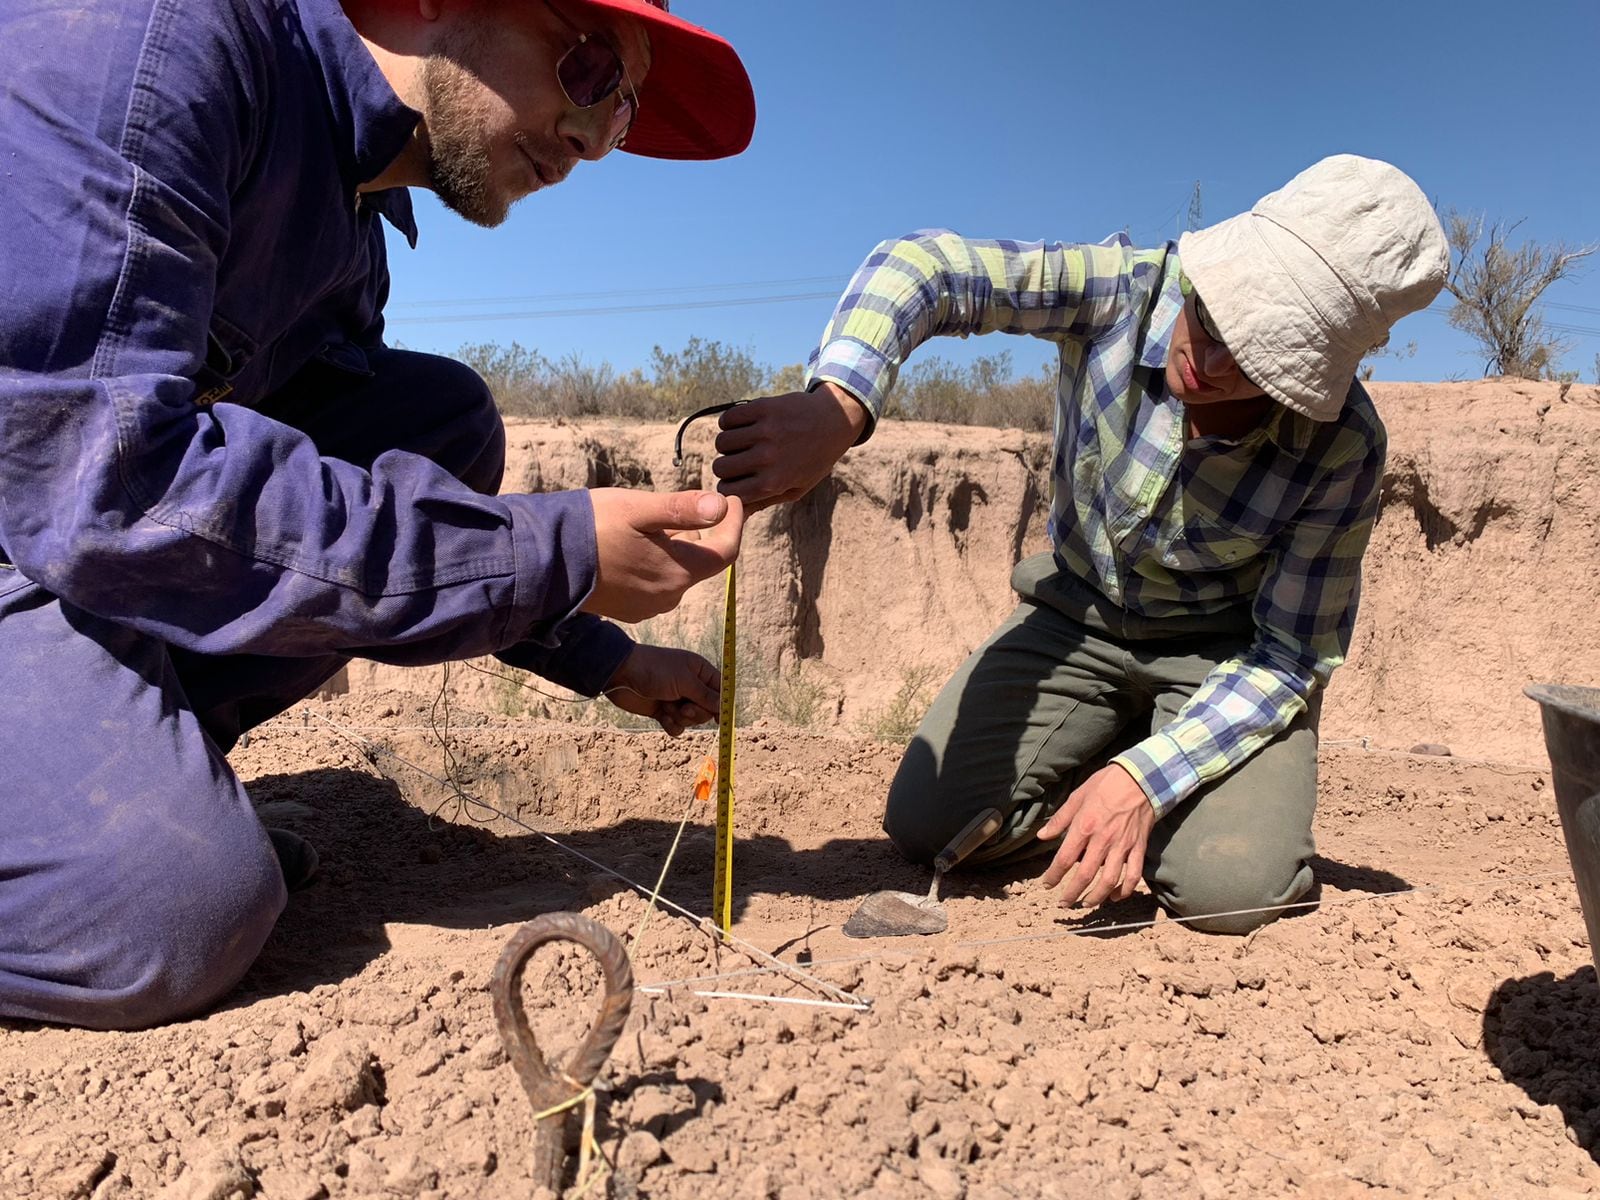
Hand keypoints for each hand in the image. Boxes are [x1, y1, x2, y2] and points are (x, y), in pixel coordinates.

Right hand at [583, 489, 744, 622]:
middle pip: (701, 561)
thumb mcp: (638, 510)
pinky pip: (655, 582)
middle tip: (690, 502)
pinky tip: (633, 543)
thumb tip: (721, 507)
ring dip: (675, 546)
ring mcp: (648, 606)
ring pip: (677, 571)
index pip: (726, 551)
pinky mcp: (629, 608)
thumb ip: (682, 510)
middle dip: (702, 532)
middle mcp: (669, 596)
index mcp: (678, 572)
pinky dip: (656, 561)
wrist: (542, 561)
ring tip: (652, 520)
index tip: (731, 499)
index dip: (734, 523)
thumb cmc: (591, 528)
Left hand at [605, 644, 720, 736]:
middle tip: (684, 708)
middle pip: (707, 709)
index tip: (720, 718)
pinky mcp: (664, 711)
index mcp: (700, 671)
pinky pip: (677, 727)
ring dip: (680, 717)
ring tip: (666, 706)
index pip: (720, 690)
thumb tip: (723, 706)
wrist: (622, 673)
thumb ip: (705, 695)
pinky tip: (661, 716)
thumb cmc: (655, 670)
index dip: (722, 704)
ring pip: (691, 720)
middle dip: (696, 712)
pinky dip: (671, 724)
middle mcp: (691, 686)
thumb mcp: (684, 681)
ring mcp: (677, 699)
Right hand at [711, 382, 867, 510]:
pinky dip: (729, 422)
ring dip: (728, 443)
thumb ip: (763, 502)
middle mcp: (767, 458)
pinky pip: (728, 418)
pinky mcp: (764, 408)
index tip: (737, 480)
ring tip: (742, 442)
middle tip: (739, 460)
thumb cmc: (813, 461)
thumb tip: (735, 518)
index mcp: (774, 483)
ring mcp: (765, 431)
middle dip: (726, 466)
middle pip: (719, 467)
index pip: (726, 491)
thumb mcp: (795, 489)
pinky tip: (742, 425)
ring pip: (721, 442)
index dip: (728, 486)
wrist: (835, 422)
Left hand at [1037, 764, 1156, 908]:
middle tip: (1063, 903)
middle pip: (1085, 876)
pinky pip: (1133, 876)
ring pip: (1109, 881)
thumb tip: (1042, 836)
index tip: (1046, 884)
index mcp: (1084, 827)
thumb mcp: (1077, 796)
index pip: (1064, 860)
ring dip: (1096, 897)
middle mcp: (1103, 841)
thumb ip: (1060, 819)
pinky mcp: (1138, 848)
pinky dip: (1124, 890)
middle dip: (1072, 894)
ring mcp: (1123, 846)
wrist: (1141, 778)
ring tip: (1086, 904)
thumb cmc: (1106, 785)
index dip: (1053, 876)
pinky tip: (1114, 897)